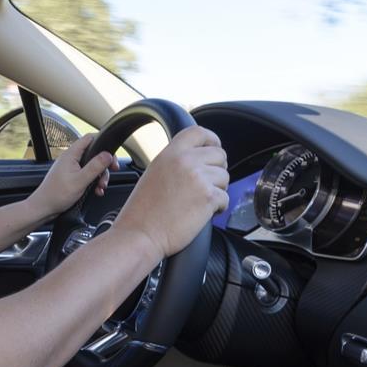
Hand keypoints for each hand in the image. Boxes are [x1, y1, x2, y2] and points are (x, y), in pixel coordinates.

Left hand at [26, 133, 119, 221]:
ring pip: (92, 166)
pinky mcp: (71, 176)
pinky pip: (87, 175)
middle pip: (94, 154)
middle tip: (111, 172)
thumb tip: (108, 155)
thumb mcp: (80, 180)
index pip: (89, 138)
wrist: (44, 208)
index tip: (112, 155)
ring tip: (100, 187)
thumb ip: (95, 167)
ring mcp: (71, 167)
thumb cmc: (57, 195)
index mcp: (71, 154)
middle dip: (104, 164)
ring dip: (99, 176)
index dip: (103, 143)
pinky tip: (96, 190)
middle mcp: (71, 158)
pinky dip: (93, 181)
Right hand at [112, 125, 228, 257]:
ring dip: (217, 190)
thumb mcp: (154, 174)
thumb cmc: (142, 212)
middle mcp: (186, 161)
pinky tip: (202, 213)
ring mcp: (198, 178)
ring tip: (199, 202)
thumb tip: (196, 160)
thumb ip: (175, 162)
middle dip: (217, 169)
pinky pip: (225, 197)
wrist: (140, 234)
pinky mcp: (208, 197)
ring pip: (225, 177)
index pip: (199, 132)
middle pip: (219, 154)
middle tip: (206, 184)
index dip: (211, 140)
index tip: (213, 149)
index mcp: (170, 153)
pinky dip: (218, 207)